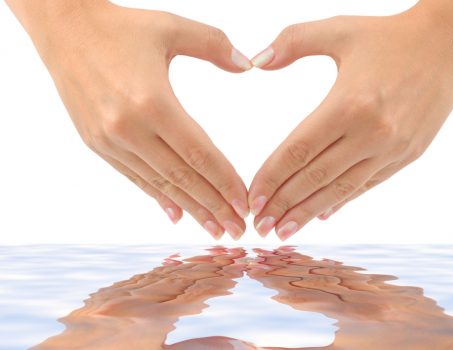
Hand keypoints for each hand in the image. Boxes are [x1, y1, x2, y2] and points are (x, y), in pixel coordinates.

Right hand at [6, 0, 252, 239]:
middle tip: (237, 230)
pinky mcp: (97, 144)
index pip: (200, 154)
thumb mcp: (171, 27)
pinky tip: (176, 214)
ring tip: (214, 229)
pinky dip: (158, 197)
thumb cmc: (119, 28)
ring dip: (190, 209)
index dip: (225, 182)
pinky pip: (134, 177)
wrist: (63, 29)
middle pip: (182, 177)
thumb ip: (214, 45)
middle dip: (213, 207)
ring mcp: (110, 140)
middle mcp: (129, 128)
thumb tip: (249, 65)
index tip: (244, 204)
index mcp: (152, 102)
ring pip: (159, 183)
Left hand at [33, 247, 246, 349]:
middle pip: (187, 277)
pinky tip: (180, 259)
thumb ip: (197, 347)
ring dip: (195, 262)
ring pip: (168, 271)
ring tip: (217, 253)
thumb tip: (237, 343)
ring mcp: (125, 294)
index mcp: (154, 321)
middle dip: (215, 265)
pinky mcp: (111, 293)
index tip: (241, 272)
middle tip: (237, 254)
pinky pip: (145, 274)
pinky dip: (166, 266)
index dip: (221, 282)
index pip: (197, 294)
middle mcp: (140, 301)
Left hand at [248, 0, 452, 239]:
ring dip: (308, 213)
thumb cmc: (389, 37)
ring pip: (341, 189)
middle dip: (283, 205)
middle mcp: (372, 133)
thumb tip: (256, 62)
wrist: (448, 46)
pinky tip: (321, 215)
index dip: (271, 178)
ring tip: (283, 231)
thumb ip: (292, 42)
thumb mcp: (339, 29)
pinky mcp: (407, 155)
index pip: (298, 150)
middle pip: (316, 178)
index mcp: (349, 104)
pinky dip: (341, 201)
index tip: (252, 199)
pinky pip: (367, 185)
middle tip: (259, 226)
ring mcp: (392, 149)